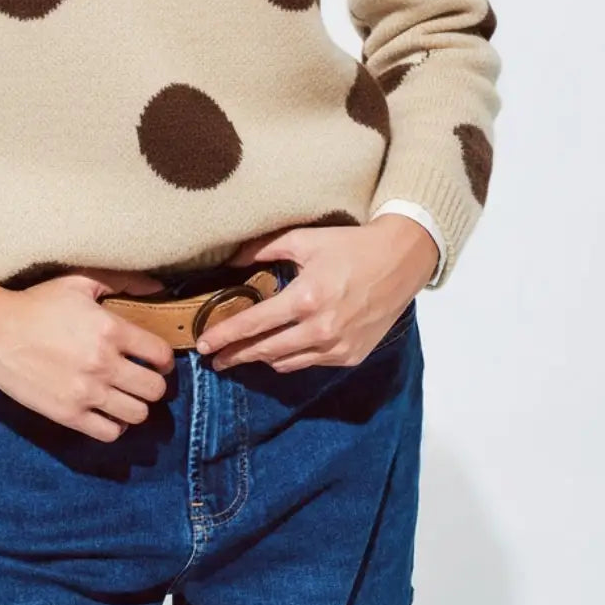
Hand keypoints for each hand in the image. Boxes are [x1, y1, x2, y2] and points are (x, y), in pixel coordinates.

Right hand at [0, 267, 176, 442]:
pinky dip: (115, 425)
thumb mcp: (79, 282)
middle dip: (155, 384)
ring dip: (137, 405)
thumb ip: (123, 281)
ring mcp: (85, 393)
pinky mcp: (68, 414)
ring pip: (137, 414)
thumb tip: (157, 288)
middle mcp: (102, 364)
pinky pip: (110, 433)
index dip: (164, 358)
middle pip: (154, 390)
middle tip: (145, 377)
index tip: (158, 359)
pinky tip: (108, 410)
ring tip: (127, 394)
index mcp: (109, 329)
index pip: (160, 355)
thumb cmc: (38, 303)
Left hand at [195, 217, 437, 373]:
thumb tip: (232, 259)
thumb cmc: (350, 246)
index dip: (226, 335)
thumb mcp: (304, 240)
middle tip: (214, 359)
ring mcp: (338, 347)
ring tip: (243, 355)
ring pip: (287, 363)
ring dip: (262, 359)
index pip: (255, 324)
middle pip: (266, 351)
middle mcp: (320, 329)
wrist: (400, 262)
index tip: (204, 344)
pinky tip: (279, 351)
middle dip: (236, 356)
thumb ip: (264, 249)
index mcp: (305, 298)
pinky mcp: (351, 356)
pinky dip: (291, 358)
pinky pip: (310, 363)